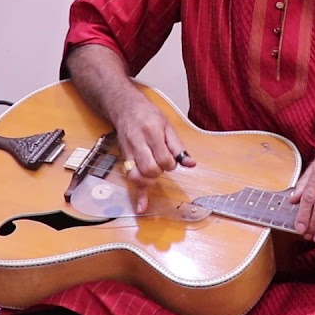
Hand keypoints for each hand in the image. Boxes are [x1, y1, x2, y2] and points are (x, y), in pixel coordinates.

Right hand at [111, 94, 194, 213]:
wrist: (125, 108)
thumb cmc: (148, 115)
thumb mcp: (167, 126)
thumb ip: (178, 147)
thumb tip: (190, 164)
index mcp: (151, 132)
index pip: (163, 157)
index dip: (170, 164)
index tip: (171, 161)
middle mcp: (137, 143)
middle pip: (149, 169)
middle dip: (159, 172)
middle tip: (162, 165)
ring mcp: (128, 152)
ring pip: (137, 175)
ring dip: (149, 180)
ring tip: (154, 175)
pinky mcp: (123, 159)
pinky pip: (130, 178)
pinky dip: (138, 193)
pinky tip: (141, 207)